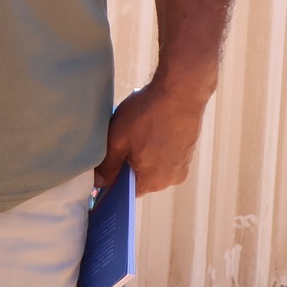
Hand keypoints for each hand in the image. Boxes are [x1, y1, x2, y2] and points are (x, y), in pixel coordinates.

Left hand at [97, 80, 212, 195]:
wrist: (181, 93)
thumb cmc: (148, 115)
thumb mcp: (118, 140)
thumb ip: (108, 165)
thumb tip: (99, 183)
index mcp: (153, 181)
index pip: (127, 192)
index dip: (112, 183)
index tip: (102, 172)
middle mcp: (171, 179)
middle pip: (140, 179)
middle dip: (126, 165)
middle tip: (116, 144)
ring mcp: (182, 165)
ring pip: (152, 166)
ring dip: (140, 155)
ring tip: (133, 134)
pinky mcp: (187, 152)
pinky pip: (164, 156)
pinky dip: (153, 147)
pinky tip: (146, 130)